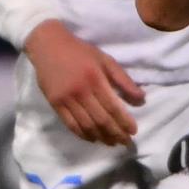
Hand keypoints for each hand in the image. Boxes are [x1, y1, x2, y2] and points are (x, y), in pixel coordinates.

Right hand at [26, 21, 145, 145]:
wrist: (47, 45)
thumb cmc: (80, 51)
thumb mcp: (105, 59)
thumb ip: (123, 79)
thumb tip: (141, 99)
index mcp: (95, 79)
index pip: (113, 107)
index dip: (124, 121)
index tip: (133, 131)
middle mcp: (80, 91)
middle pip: (100, 119)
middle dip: (115, 133)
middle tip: (125, 142)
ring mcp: (65, 99)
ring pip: (86, 124)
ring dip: (100, 136)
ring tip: (111, 142)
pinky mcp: (54, 103)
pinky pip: (70, 124)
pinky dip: (82, 134)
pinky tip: (92, 138)